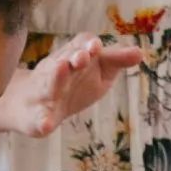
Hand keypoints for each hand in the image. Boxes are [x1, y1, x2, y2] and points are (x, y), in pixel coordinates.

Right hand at [0, 36, 142, 137]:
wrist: (29, 106)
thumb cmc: (72, 85)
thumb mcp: (97, 71)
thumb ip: (115, 61)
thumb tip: (141, 52)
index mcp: (73, 59)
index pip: (81, 46)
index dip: (88, 46)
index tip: (96, 47)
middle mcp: (57, 71)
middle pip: (64, 60)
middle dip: (73, 57)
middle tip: (82, 58)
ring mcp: (44, 93)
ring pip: (48, 83)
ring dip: (56, 76)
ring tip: (62, 69)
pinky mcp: (36, 116)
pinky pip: (38, 117)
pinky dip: (42, 120)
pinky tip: (46, 124)